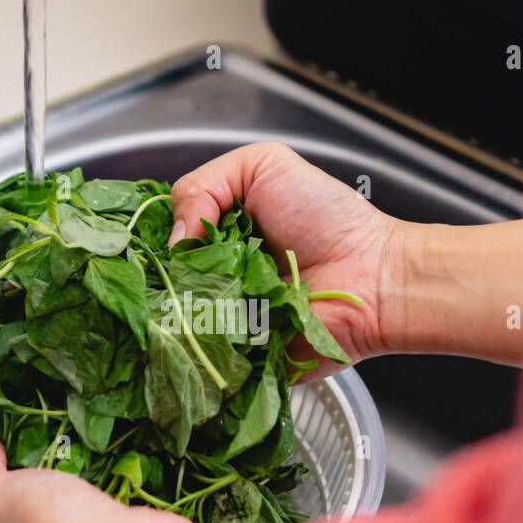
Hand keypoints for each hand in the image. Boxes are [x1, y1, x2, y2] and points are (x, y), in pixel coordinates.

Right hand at [170, 142, 399, 377]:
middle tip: (182, 266)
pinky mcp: (235, 356)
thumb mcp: (263, 166)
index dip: (151, 238)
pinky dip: (203, 340)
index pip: (159, 238)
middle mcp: (212, 278)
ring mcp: (221, 319)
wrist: (372, 276)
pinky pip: (202, 354)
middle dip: (161, 274)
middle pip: (159, 282)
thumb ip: (204, 185)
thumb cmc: (328, 220)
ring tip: (206, 293)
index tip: (152, 237)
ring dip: (182, 307)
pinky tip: (214, 324)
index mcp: (214, 235)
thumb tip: (175, 239)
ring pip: (174, 320)